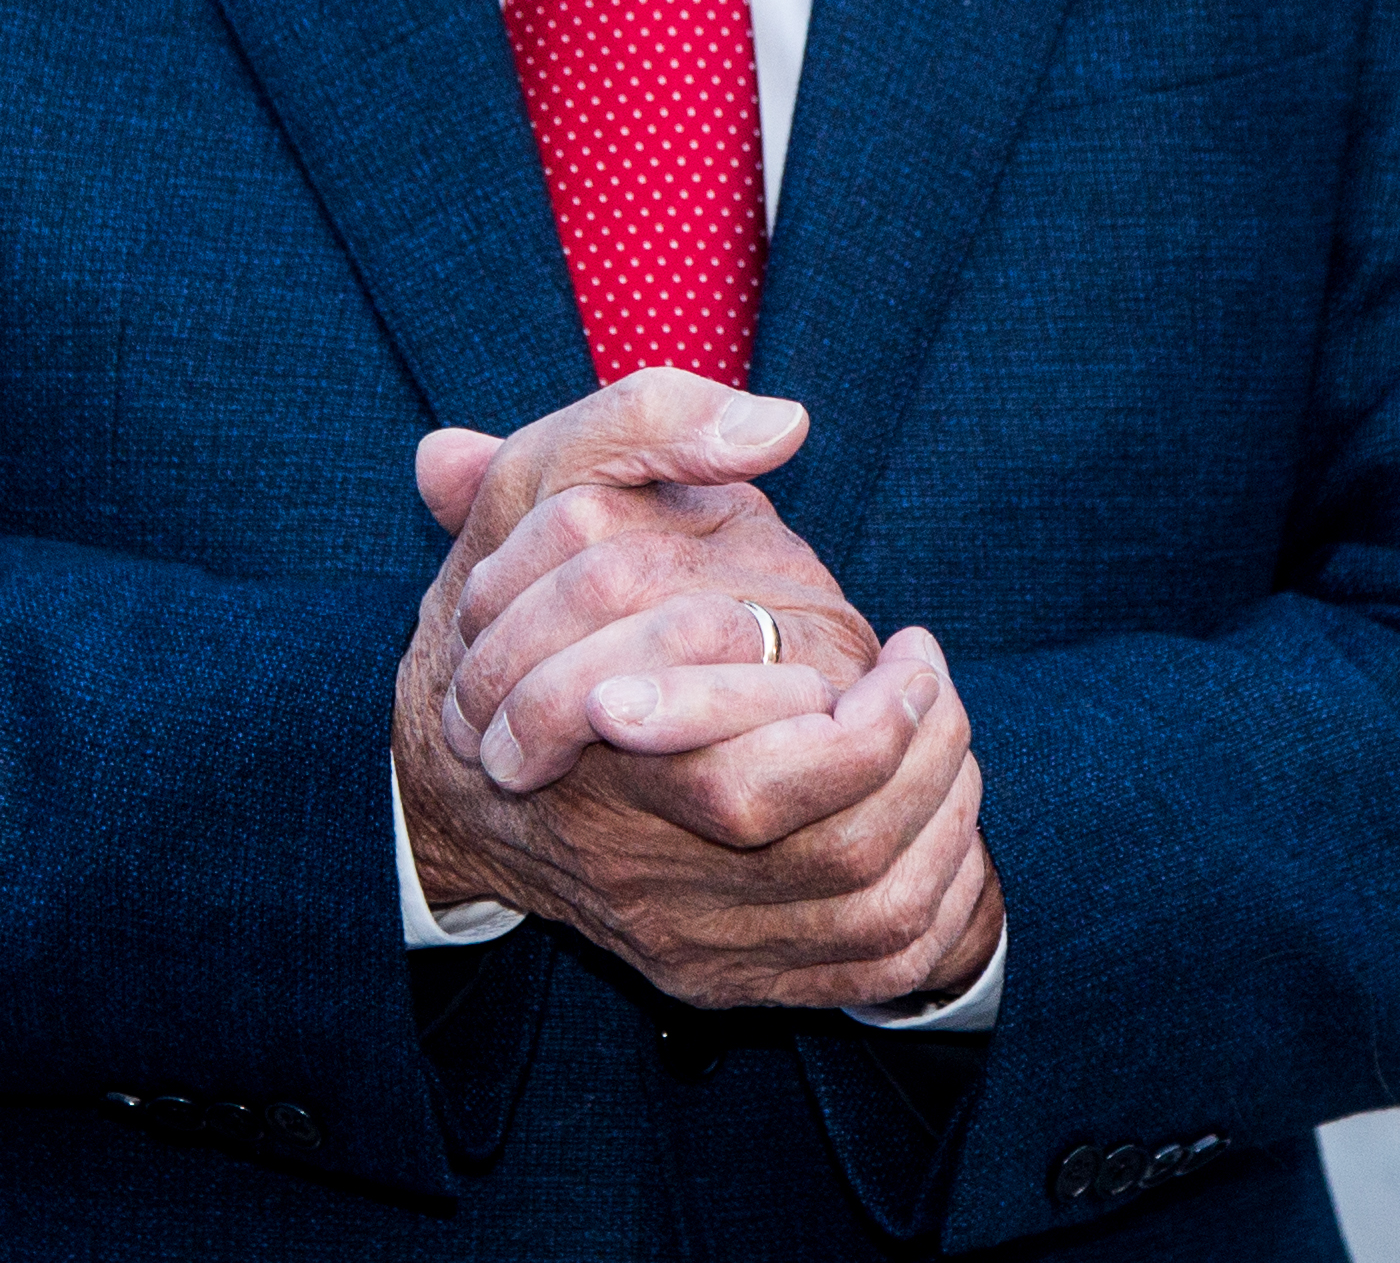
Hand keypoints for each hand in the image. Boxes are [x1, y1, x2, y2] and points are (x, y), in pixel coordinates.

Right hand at [394, 369, 1002, 1011]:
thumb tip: (782, 420)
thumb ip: (648, 425)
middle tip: (940, 682)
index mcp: (603, 756)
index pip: (750, 792)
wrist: (446, 775)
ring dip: (941, 824)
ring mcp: (674, 932)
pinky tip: (942, 825)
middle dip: (925, 768)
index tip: (915, 646)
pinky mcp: (706, 978)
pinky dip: (930, 903)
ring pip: (862, 910)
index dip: (870, 728)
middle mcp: (638, 864)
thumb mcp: (542, 491)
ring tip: (953, 736)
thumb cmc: (506, 604)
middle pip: (833, 857)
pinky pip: (860, 964)